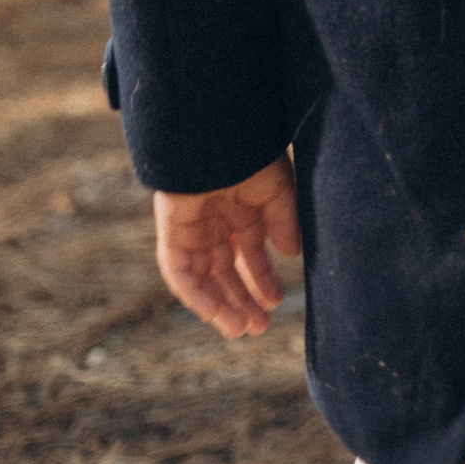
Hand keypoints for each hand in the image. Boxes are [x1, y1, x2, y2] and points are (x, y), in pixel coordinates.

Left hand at [153, 155, 301, 338]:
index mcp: (242, 210)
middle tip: (257, 328)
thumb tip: (291, 254)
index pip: (249, 253)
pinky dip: (195, 293)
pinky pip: (180, 270)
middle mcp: (216, 222)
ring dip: (220, 304)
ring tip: (240, 328)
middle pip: (224, 271)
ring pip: (203, 276)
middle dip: (240, 299)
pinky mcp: (173, 231)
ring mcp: (193, 228)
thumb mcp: (280, 191)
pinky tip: (214, 311)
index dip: (261, 279)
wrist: (217, 135)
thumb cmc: (252, 154)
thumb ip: (284, 222)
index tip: (276, 302)